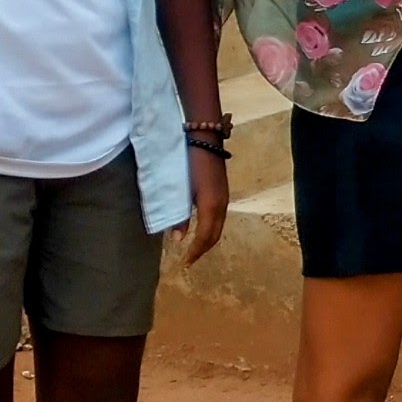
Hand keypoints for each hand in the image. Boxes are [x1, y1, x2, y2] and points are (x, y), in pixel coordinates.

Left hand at [176, 145, 228, 265]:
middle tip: (188, 260)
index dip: (195, 252)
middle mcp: (221, 204)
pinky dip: (210, 229)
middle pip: (215, 234)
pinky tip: (200, 228)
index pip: (206, 236)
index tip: (184, 263)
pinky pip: (218, 218)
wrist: (204, 138)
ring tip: (194, 248)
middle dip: (202, 249)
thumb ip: (179, 214)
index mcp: (211, 205)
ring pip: (218, 226)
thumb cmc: (188, 162)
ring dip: (207, 240)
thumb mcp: (180, 189)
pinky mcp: (222, 192)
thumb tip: (177, 238)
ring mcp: (223, 197)